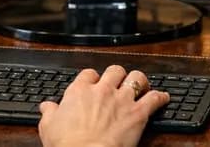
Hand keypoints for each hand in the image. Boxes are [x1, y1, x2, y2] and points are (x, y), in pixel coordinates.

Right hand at [38, 65, 169, 146]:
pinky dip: (160, 98)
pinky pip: (154, 99)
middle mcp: (102, 90)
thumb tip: (46, 107)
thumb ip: (49, 113)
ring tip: (142, 85)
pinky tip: (163, 98)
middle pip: (115, 70)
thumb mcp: (49, 127)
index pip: (88, 74)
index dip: (93, 77)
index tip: (94, 83)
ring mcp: (122, 100)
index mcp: (80, 91)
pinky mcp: (138, 113)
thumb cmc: (67, 144)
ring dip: (140, 80)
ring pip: (136, 78)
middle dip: (118, 74)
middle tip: (119, 81)